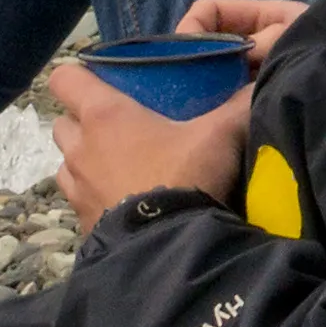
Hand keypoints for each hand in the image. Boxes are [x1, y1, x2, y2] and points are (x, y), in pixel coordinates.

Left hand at [39, 60, 259, 226]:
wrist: (169, 250)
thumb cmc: (185, 178)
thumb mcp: (219, 136)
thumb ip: (239, 105)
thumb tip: (263, 80)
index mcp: (104, 115)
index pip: (64, 78)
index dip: (77, 76)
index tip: (101, 80)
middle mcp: (80, 149)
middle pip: (62, 122)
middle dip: (82, 121)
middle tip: (119, 126)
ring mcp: (77, 190)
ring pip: (67, 163)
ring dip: (85, 161)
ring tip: (118, 166)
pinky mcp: (83, 225)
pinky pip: (80, 201)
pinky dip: (94, 198)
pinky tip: (124, 203)